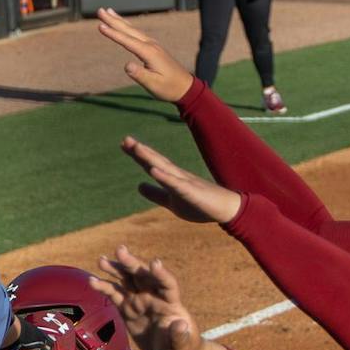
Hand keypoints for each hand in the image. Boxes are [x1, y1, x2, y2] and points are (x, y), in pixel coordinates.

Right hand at [92, 247, 226, 349]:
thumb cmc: (182, 349)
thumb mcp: (183, 346)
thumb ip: (180, 336)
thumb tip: (179, 325)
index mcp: (171, 302)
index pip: (166, 284)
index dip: (161, 274)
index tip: (154, 264)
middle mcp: (154, 296)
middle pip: (143, 276)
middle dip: (132, 263)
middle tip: (120, 250)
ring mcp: (139, 301)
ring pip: (126, 281)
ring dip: (115, 269)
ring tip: (101, 260)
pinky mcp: (128, 310)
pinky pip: (114, 295)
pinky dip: (104, 288)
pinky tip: (92, 281)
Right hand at [97, 8, 195, 102]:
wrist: (185, 86)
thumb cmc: (168, 87)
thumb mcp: (154, 84)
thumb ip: (140, 75)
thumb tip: (126, 65)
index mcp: (149, 53)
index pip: (127, 41)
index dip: (113, 34)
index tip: (100, 26)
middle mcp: (150, 45)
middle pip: (128, 30)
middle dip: (113, 20)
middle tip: (100, 10)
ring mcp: (152, 45)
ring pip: (132, 29)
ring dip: (119, 20)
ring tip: (108, 11)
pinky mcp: (153, 48)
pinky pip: (137, 33)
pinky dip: (127, 27)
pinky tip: (123, 24)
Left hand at [122, 136, 241, 223]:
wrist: (225, 210)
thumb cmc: (200, 204)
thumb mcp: (171, 201)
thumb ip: (155, 193)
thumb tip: (138, 186)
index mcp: (172, 178)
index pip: (152, 163)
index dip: (138, 154)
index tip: (124, 143)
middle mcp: (177, 176)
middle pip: (156, 161)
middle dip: (141, 151)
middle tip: (126, 139)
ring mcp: (185, 182)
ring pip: (164, 168)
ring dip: (151, 158)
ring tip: (137, 148)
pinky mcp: (191, 192)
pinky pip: (176, 184)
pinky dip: (164, 177)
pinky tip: (153, 171)